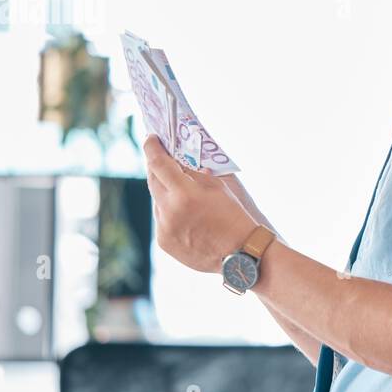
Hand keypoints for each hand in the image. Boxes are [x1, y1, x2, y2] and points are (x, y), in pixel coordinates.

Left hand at [143, 135, 258, 273]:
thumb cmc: (234, 216)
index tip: (151, 139)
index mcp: (184, 193)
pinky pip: (161, 219)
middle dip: (156, 168)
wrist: (240, 253)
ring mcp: (164, 228)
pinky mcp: (164, 242)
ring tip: (180, 191)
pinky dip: (168, 211)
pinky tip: (184, 213)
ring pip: (156, 201)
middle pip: (152, 180)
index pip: (158, 163)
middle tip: (162, 159)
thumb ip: (194, 174)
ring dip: (164, 191)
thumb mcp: (217, 187)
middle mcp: (169, 211)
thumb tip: (178, 162)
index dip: (152, 148)